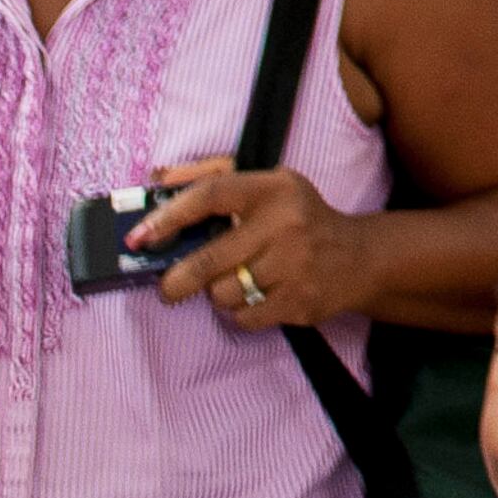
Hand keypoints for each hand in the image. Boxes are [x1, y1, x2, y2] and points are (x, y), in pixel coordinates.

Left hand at [138, 157, 376, 331]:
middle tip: (167, 288)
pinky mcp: (299, 301)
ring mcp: (295, 265)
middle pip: (210, 259)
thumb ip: (212, 179)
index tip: (139, 236)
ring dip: (218, 294)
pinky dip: (240, 313)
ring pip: (224, 293)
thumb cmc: (299, 218)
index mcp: (273, 188)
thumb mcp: (267, 186)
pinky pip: (245, 317)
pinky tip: (256, 297)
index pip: (212, 195)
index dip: (170, 216)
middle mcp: (286, 223)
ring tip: (234, 283)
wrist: (358, 257)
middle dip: (177, 280)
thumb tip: (157, 180)